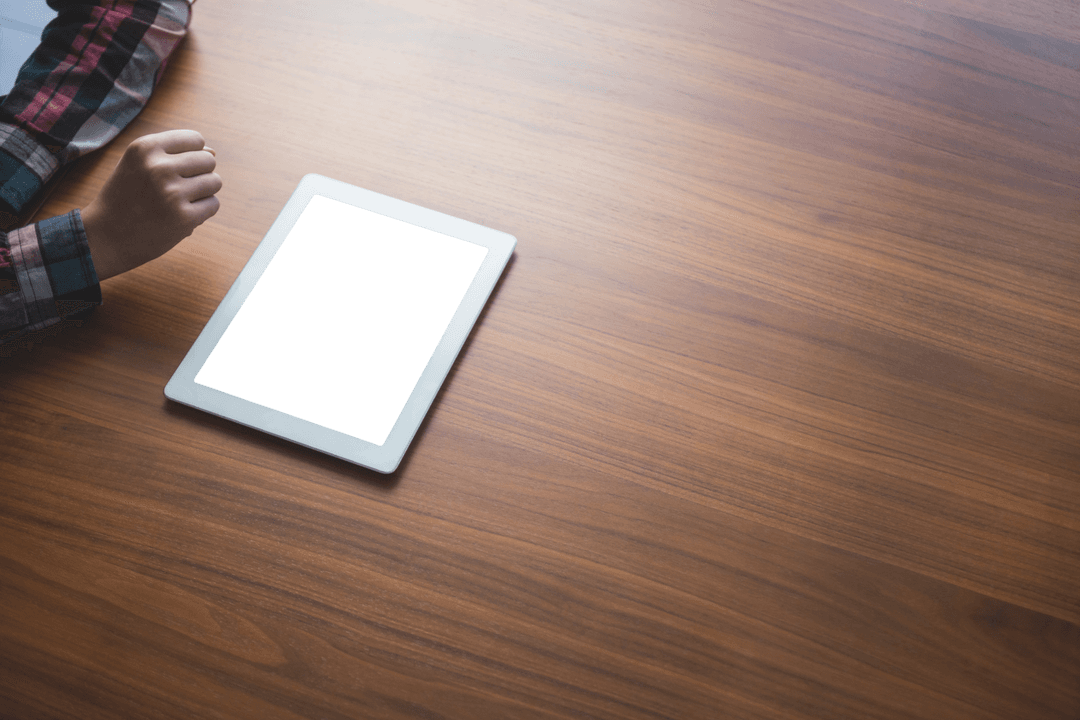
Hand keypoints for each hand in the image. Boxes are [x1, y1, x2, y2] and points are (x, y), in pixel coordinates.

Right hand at [81, 129, 221, 280]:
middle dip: (200, 173)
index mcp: (145, 147)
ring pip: (215, 182)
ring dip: (204, 192)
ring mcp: (172, 193)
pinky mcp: (184, 218)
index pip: (195, 139)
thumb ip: (174, 153)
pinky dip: (203, 210)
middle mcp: (158, 167)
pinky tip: (182, 215)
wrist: (106, 237)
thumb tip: (213, 151)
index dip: (193, 154)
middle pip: (208, 160)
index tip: (177, 168)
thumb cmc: (126, 197)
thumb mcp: (139, 165)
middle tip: (178, 187)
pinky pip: (213, 204)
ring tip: (180, 200)